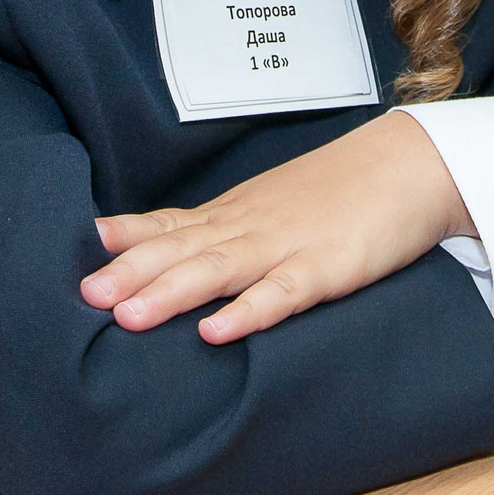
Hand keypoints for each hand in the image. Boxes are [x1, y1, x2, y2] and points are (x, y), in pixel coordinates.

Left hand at [81, 111, 473, 344]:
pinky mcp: (327, 268)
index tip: (82, 251)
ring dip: (172, 292)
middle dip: (132, 273)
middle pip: (183, 249)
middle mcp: (250, 227)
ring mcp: (287, 246)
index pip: (171, 225)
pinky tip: (217, 330)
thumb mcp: (273, 204)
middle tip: (84, 295)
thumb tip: (168, 248)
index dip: (127, 240)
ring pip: (219, 271)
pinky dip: (249, 312)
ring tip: (129, 315)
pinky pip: (282, 294)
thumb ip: (223, 227)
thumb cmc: (340, 189)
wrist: (411, 164)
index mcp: (236, 214)